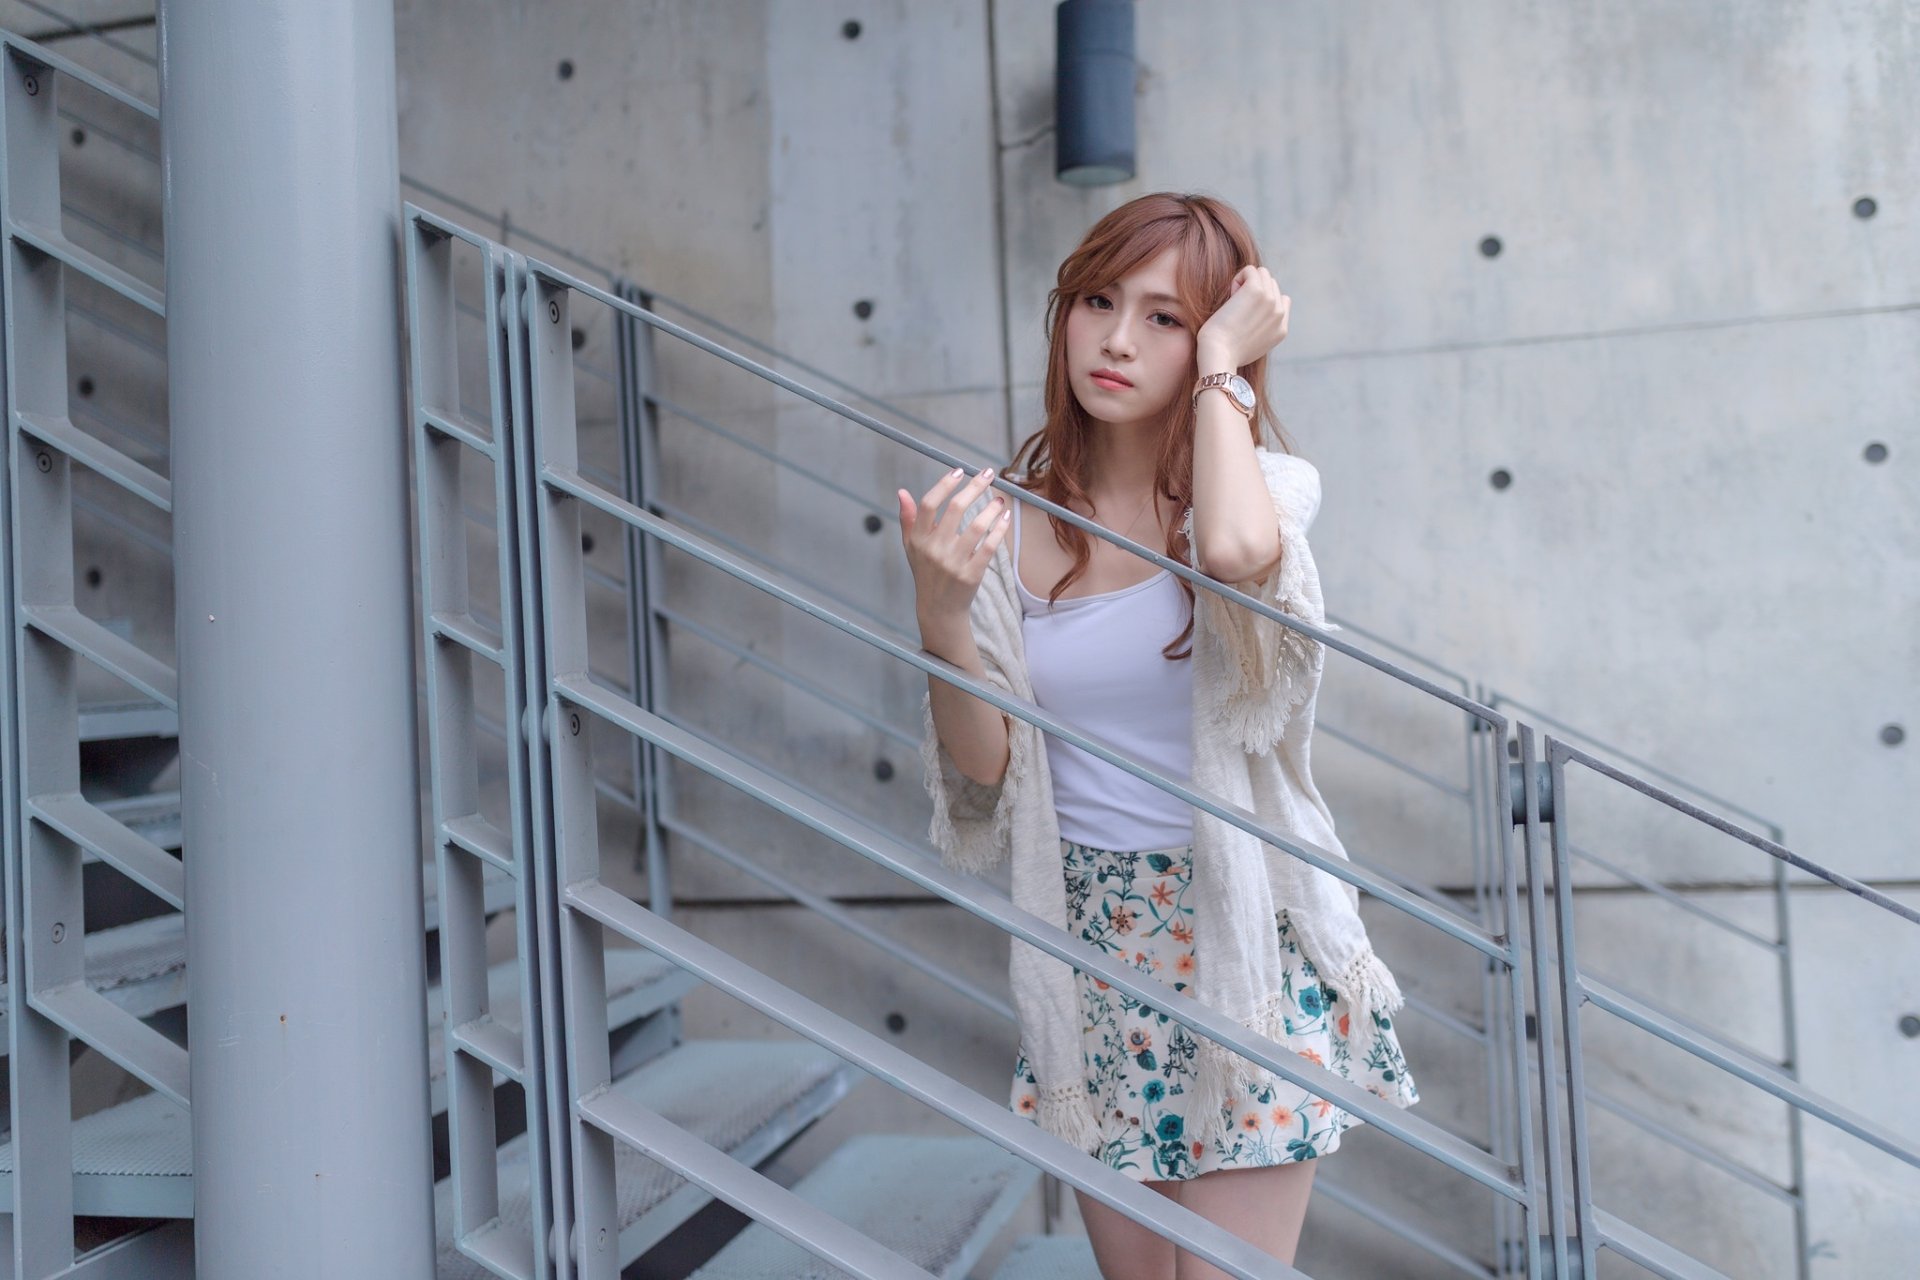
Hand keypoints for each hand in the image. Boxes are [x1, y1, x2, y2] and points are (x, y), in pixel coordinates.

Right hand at [898, 466, 1012, 629]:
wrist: (938, 609)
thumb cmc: (926, 573)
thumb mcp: (912, 547)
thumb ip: (908, 519)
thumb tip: (902, 492)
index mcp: (918, 539)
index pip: (929, 504)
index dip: (944, 484)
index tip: (959, 471)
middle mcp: (934, 549)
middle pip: (956, 509)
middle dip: (975, 487)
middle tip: (987, 474)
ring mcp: (953, 563)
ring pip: (976, 526)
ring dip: (991, 509)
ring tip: (999, 499)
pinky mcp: (971, 574)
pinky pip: (989, 546)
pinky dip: (999, 530)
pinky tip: (1005, 518)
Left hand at [1194, 265, 1289, 370]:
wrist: (1219, 356)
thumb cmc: (1225, 353)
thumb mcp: (1251, 346)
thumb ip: (1261, 330)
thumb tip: (1255, 314)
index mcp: (1281, 329)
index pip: (1282, 300)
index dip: (1263, 301)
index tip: (1246, 314)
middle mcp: (1279, 314)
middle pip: (1271, 284)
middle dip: (1253, 291)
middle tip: (1236, 310)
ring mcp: (1270, 300)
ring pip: (1262, 273)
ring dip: (1245, 283)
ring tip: (1233, 302)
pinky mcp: (1256, 290)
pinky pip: (1250, 270)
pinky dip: (1237, 279)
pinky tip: (1230, 296)